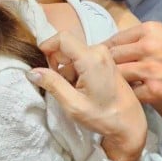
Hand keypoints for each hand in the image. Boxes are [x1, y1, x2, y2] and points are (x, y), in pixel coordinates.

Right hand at [27, 31, 146, 160]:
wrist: (130, 122)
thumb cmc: (102, 116)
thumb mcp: (73, 104)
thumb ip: (52, 84)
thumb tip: (31, 71)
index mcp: (92, 58)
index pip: (62, 38)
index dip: (47, 47)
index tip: (41, 65)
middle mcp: (100, 50)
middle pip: (67, 47)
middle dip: (57, 64)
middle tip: (61, 86)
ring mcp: (105, 55)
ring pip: (73, 55)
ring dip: (67, 71)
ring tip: (74, 92)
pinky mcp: (106, 61)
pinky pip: (83, 59)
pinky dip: (76, 72)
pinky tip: (82, 89)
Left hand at [104, 22, 161, 108]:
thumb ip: (144, 40)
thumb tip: (121, 49)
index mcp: (149, 31)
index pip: (114, 40)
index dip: (104, 52)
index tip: (100, 60)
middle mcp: (146, 47)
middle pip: (111, 58)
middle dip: (105, 68)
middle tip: (102, 76)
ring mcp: (149, 70)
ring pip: (117, 76)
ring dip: (115, 83)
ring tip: (115, 88)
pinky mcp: (154, 91)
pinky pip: (130, 93)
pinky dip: (129, 96)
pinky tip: (131, 97)